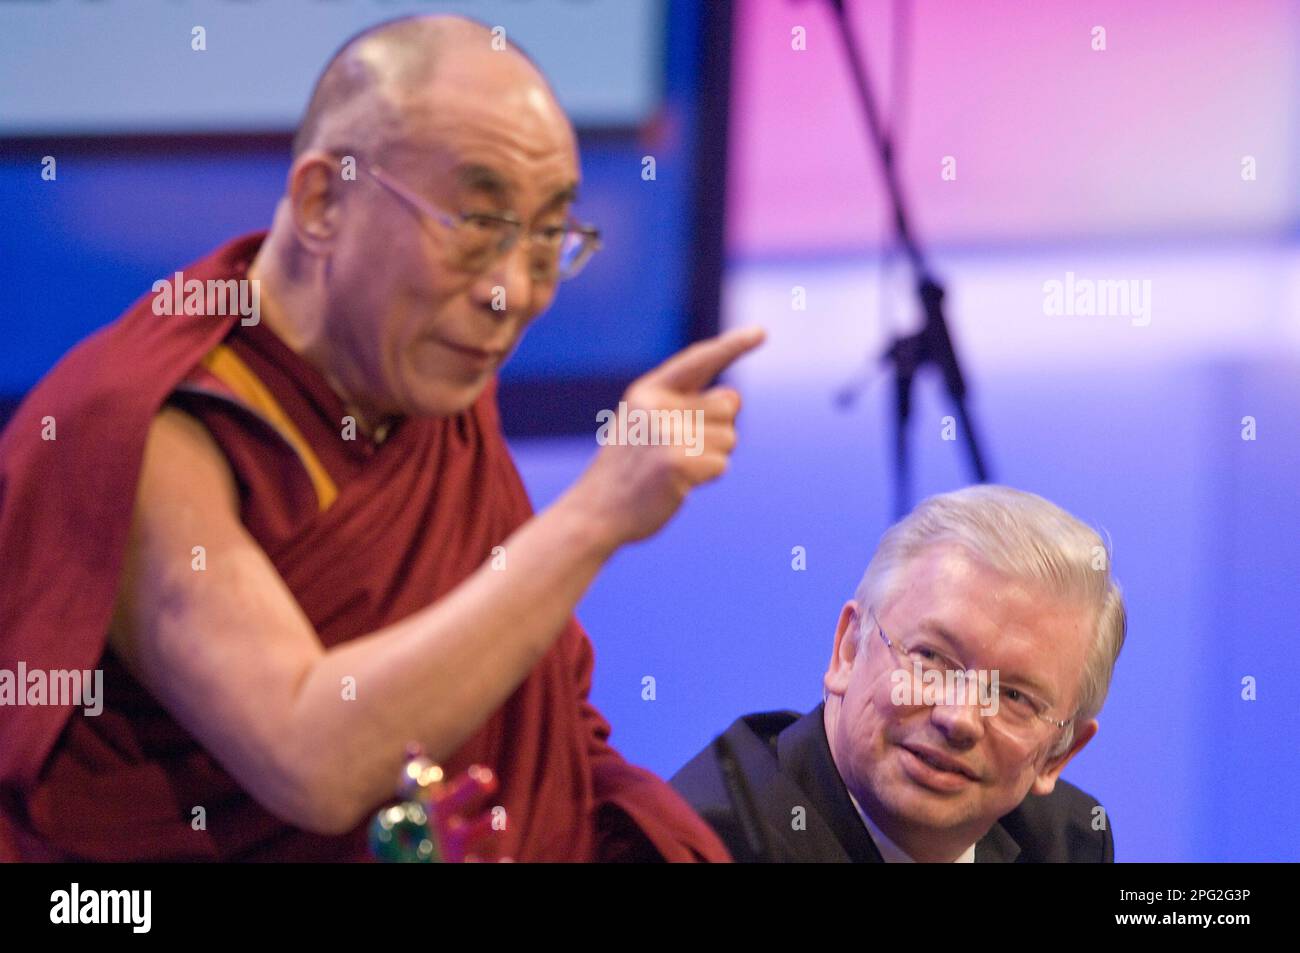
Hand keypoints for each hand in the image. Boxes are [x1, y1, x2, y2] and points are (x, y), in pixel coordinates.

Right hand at [570, 325, 765, 545]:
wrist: (597, 511)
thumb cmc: (630, 469)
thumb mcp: (648, 425)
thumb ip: (689, 405)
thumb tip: (735, 397)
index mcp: (648, 391)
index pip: (699, 361)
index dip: (733, 345)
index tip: (762, 332)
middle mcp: (657, 405)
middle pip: (727, 405)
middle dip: (718, 429)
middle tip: (681, 451)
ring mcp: (666, 433)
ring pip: (729, 437)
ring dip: (713, 456)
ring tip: (675, 468)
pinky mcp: (677, 462)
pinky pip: (721, 463)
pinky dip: (708, 476)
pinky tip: (679, 483)